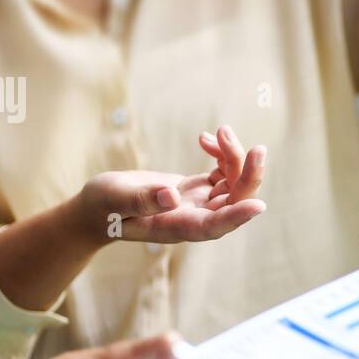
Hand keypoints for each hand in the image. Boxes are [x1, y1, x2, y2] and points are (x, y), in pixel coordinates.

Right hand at [75, 125, 266, 244]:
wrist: (99, 207)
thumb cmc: (102, 207)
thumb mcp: (115, 200)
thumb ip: (141, 200)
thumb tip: (172, 196)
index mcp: (178, 227)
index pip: (214, 226)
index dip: (237, 217)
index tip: (259, 206)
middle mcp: (196, 218)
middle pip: (235, 202)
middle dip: (248, 175)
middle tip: (253, 146)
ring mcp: (200, 204)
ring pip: (234, 184)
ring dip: (234, 157)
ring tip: (219, 131)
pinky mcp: (198, 190)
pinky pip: (224, 173)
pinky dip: (222, 154)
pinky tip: (205, 139)